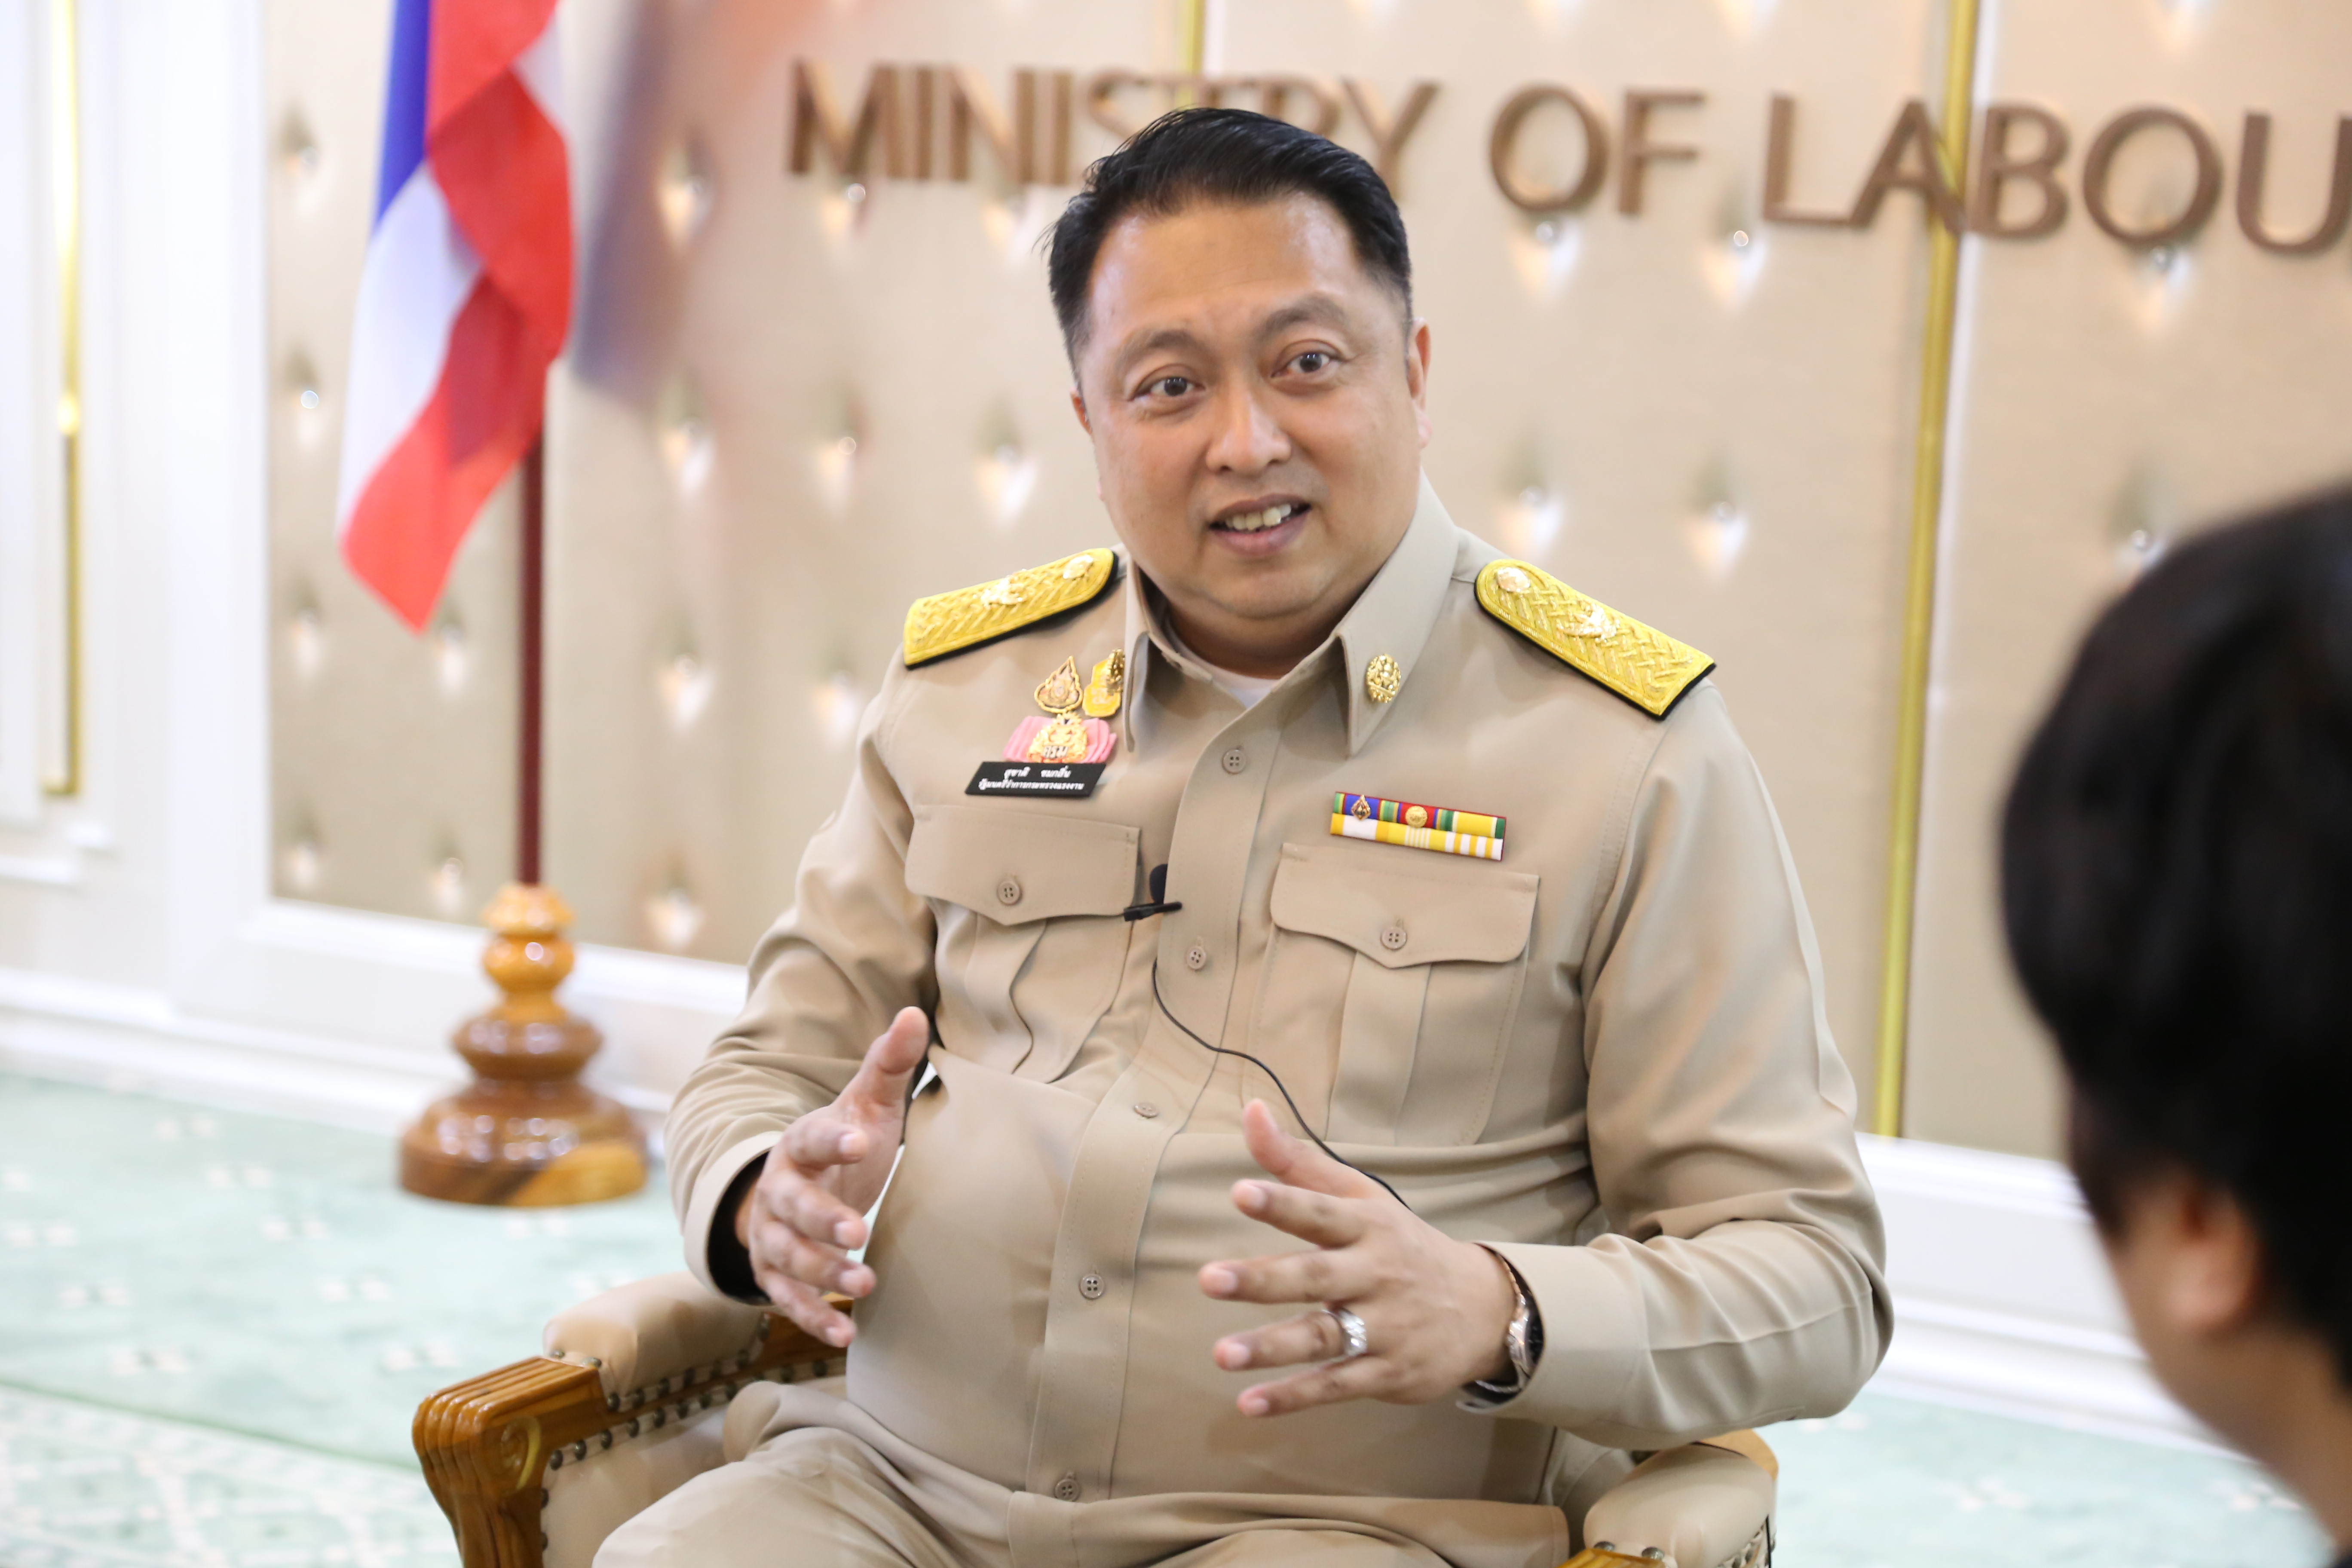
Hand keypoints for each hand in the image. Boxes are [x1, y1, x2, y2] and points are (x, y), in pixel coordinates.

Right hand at [732, 1007, 928, 1347]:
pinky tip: (844, 1336)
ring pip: (786, 1256)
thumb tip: (915, 1014)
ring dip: (821, 1273)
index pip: (814, 1137)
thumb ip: (888, 1065)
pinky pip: (786, 1299)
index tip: (863, 1141)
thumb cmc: (845, 1142)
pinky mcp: (774, 1273)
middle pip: (792, 1204)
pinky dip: (811, 1317)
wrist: (794, 1184)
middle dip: (821, 1219)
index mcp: (801, 1142)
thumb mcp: (866, 1105)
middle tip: (858, 1231)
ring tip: (864, 1284)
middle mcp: (778, 1188)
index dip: (835, 1139)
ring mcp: (771, 1234)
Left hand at [1199, 1100, 1518, 1416]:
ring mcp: (1384, 1328)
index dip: (1282, 1201)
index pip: (1320, 1211)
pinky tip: (1250, 1404)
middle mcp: (1375, 1275)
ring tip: (1221, 1355)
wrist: (1483, 1310)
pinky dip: (1295, 1397)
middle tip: (1208, 1278)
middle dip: (1263, 1279)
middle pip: (1314, 1276)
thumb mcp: (1360, 1198)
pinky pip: (1336, 1386)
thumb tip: (1250, 1109)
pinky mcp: (1387, 1373)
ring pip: (1324, 1337)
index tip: (1239, 1192)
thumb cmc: (1401, 1246)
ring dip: (1272, 1347)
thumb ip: (1299, 1162)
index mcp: (1367, 1227)